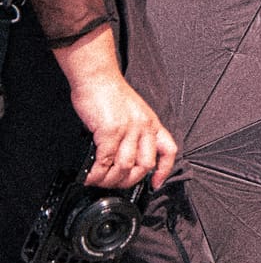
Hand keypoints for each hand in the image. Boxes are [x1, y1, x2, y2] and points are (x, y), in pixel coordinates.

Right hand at [53, 29, 176, 189]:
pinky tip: (89, 175)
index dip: (164, 171)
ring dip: (109, 180)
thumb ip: (134, 133)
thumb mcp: (133, 113)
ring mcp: (129, 129)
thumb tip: (124, 157)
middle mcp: (144, 127)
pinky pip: (105, 160)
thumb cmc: (111, 94)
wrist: (98, 78)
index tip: (155, 184)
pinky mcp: (110, 131)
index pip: (169, 151)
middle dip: (128, 181)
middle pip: (145, 165)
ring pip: (125, 167)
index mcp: (152, 124)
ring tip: (98, 181)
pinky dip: (96, 173)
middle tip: (113, 184)